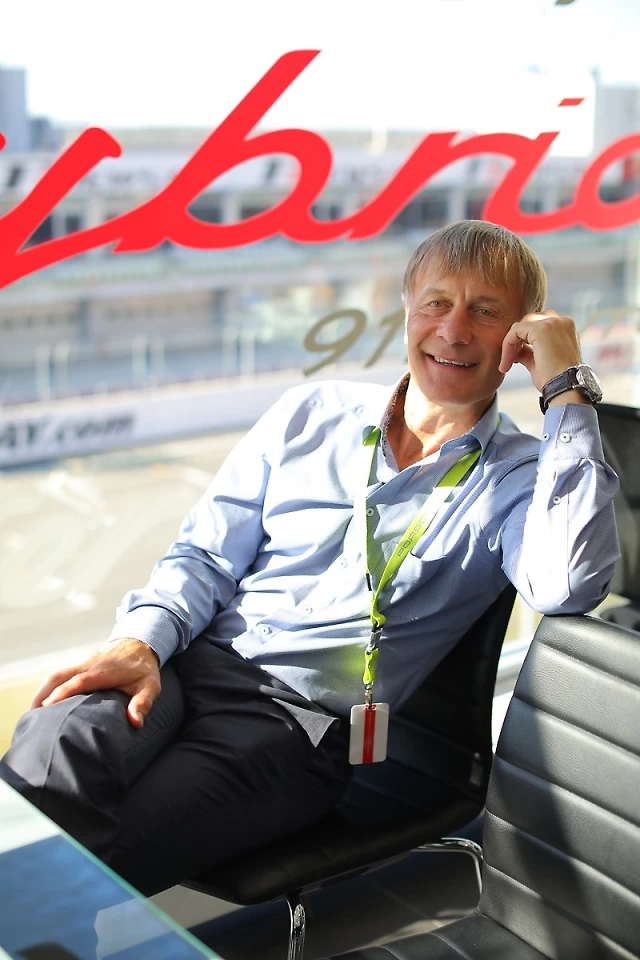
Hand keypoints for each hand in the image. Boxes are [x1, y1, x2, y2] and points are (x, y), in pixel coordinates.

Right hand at [31, 638, 160, 727]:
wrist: (140, 643)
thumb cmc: (144, 668)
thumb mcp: (150, 685)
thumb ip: (143, 702)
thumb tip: (135, 722)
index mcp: (103, 671)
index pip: (78, 681)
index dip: (62, 693)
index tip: (47, 707)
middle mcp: (89, 665)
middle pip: (59, 675)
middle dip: (43, 693)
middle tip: (32, 715)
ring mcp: (83, 663)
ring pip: (57, 674)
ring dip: (43, 691)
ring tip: (34, 712)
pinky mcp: (81, 664)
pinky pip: (61, 674)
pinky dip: (50, 686)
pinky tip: (46, 702)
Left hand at [499, 310, 582, 393]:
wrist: (565, 388)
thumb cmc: (556, 379)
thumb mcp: (540, 361)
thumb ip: (528, 351)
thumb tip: (515, 349)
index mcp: (565, 327)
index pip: (538, 326)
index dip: (523, 341)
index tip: (515, 361)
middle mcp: (561, 321)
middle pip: (529, 322)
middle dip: (516, 341)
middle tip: (509, 361)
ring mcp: (552, 322)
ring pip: (521, 326)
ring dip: (510, 344)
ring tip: (507, 364)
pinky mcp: (541, 328)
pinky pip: (515, 331)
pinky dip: (507, 345)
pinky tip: (507, 363)